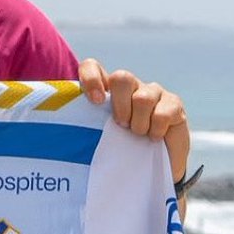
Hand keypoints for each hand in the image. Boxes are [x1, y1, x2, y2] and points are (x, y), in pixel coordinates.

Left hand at [78, 58, 190, 188]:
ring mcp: (153, 93)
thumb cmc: (120, 152)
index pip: (92, 67)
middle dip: (120, 105)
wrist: (153, 166)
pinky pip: (163, 112)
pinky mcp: (174, 104)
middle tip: (120, 126)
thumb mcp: (98, 142)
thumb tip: (59, 146)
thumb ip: (83, 133)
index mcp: (107, 91)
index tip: (96, 102)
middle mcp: (130, 87)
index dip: (91, 78)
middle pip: (121, 77)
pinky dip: (157, 129)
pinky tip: (154, 138)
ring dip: (139, 123)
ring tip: (137, 136)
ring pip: (143, 97)